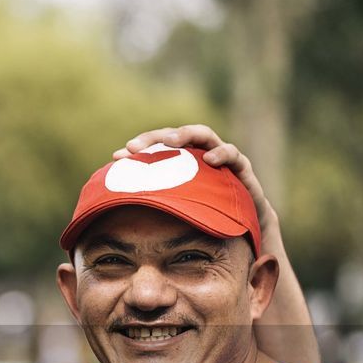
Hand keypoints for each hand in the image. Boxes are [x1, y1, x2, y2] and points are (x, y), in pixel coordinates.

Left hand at [114, 124, 279, 244]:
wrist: (246, 228)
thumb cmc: (205, 219)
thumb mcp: (176, 213)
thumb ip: (153, 207)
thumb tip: (116, 209)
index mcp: (182, 162)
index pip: (157, 147)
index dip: (138, 148)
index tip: (118, 156)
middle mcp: (200, 155)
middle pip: (175, 137)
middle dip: (155, 138)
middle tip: (136, 147)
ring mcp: (221, 159)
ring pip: (204, 136)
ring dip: (187, 135)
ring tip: (171, 142)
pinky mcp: (241, 169)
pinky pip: (233, 155)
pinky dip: (221, 153)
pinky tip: (210, 160)